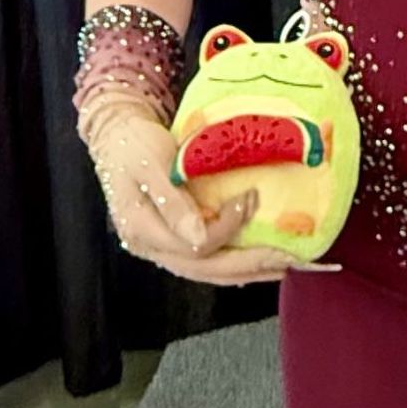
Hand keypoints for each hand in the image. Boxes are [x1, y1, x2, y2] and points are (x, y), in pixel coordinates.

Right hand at [83, 102, 340, 284]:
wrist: (118, 136)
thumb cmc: (134, 143)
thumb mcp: (151, 165)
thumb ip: (173, 203)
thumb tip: (198, 239)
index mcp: (143, 230)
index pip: (195, 246)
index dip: (228, 228)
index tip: (250, 197)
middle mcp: (151, 247)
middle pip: (205, 269)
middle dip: (249, 265)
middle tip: (288, 258)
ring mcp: (161, 247)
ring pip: (207, 271)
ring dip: (246, 271)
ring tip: (281, 267)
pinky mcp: (173, 239)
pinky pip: (205, 261)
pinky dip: (233, 262)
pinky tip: (256, 262)